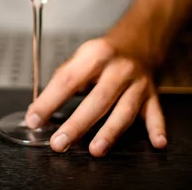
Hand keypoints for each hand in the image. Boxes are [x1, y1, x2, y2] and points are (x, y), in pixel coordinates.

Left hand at [26, 37, 166, 156]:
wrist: (138, 42)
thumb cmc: (105, 54)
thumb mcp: (82, 56)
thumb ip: (63, 79)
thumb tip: (40, 108)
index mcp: (96, 55)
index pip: (68, 80)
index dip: (49, 101)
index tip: (34, 119)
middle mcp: (119, 69)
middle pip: (97, 99)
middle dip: (77, 124)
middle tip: (59, 142)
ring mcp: (137, 84)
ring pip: (124, 110)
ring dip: (110, 132)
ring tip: (95, 150)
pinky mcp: (152, 96)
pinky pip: (156, 114)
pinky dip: (157, 129)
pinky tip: (157, 143)